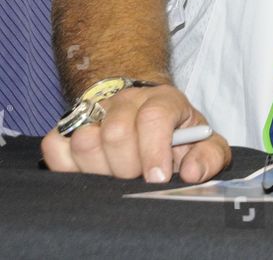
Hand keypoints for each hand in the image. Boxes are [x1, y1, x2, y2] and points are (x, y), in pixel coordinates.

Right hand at [40, 85, 230, 182]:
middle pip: (116, 132)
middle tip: (137, 177)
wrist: (148, 119)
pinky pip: (56, 145)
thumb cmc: (177, 137)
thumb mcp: (204, 144)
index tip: (156, 178)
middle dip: (128, 167)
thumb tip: (193, 173)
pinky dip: (69, 165)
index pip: (153, 117)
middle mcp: (127, 100)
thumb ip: (210, 157)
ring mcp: (94, 110)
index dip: (154, 152)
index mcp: (163, 100)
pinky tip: (93, 170)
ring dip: (101, 170)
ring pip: (85, 141)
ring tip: (117, 175)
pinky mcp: (67, 126)